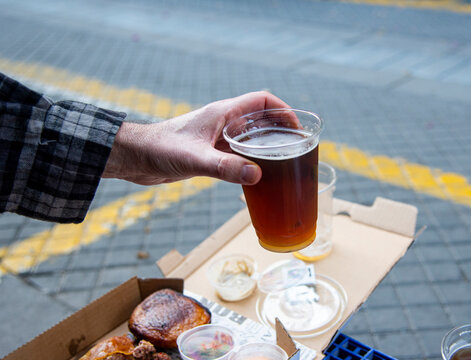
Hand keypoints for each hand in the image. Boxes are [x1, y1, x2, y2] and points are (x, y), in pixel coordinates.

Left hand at [102, 91, 289, 184]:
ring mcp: (216, 137)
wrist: (135, 157)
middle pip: (260, 118)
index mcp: (222, 113)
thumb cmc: (159, 149)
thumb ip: (225, 167)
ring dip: (267, 146)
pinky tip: (257, 175)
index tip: (297, 127)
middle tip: (297, 148)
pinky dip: (251, 160)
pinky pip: (238, 152)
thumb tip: (257, 175)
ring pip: (250, 137)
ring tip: (283, 162)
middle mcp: (222, 122)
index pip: (261, 100)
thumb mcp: (195, 159)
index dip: (283, 110)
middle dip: (280, 130)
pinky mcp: (209, 152)